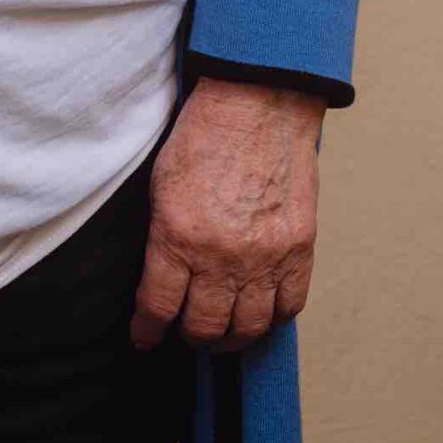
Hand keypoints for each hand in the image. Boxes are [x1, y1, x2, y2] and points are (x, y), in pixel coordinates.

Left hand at [130, 77, 323, 352]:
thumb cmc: (203, 133)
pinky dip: (272, 318)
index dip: (147, 329)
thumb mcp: (160, 183)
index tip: (143, 338)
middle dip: (189, 338)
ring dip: (230, 339)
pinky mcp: (298, 250)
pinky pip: (288, 307)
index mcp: (178, 235)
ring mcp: (265, 256)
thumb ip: (162, 236)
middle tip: (183, 334)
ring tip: (221, 333)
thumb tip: (161, 277)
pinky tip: (259, 313)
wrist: (256, 103)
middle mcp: (222, 255)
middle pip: (204, 328)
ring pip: (248, 328)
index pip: (158, 306)